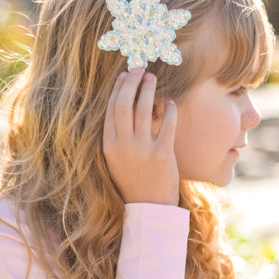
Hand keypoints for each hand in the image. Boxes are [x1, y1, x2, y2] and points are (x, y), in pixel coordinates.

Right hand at [103, 68, 179, 205]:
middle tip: (140, 70)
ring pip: (144, 110)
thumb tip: (127, 108)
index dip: (118, 89)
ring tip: (153, 79)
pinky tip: (169, 102)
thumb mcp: (118, 160)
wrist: (149, 208)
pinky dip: (168, 110)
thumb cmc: (134, 182)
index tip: (125, 76)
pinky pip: (167, 125)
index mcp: (109, 146)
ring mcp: (142, 150)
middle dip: (131, 83)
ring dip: (148, 90)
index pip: (111, 109)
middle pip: (124, 104)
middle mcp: (123, 145)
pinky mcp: (161, 155)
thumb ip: (119, 137)